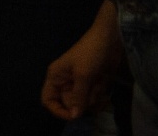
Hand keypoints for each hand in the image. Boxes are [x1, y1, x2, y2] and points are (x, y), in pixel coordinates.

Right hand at [42, 5, 121, 119]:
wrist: (109, 40)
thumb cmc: (91, 53)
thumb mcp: (83, 75)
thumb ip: (78, 97)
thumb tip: (74, 117)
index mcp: (56, 77)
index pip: (48, 100)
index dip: (58, 110)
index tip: (74, 115)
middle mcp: (65, 83)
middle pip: (69, 105)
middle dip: (82, 104)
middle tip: (92, 94)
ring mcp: (79, 84)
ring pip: (83, 104)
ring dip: (94, 99)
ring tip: (99, 85)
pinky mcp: (92, 85)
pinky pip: (94, 99)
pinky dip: (100, 96)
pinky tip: (104, 86)